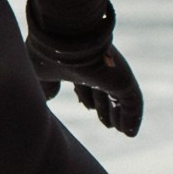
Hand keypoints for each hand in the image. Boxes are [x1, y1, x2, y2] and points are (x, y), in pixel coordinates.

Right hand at [26, 20, 143, 137]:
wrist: (63, 40)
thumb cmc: (48, 54)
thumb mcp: (40, 73)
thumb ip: (45, 86)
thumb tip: (47, 98)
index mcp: (76, 64)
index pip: (84, 81)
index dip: (87, 95)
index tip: (87, 107)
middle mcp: (95, 67)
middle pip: (102, 89)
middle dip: (104, 106)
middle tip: (107, 123)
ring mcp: (110, 73)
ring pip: (118, 97)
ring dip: (118, 114)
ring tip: (119, 129)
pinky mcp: (123, 80)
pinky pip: (132, 103)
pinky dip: (132, 118)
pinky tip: (130, 132)